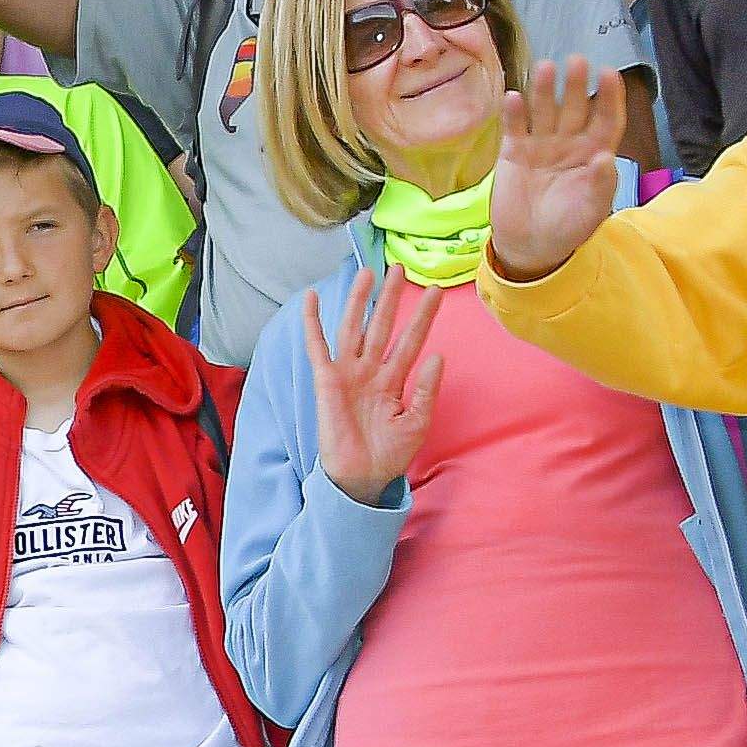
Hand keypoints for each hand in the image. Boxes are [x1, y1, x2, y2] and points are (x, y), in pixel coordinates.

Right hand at [305, 265, 442, 499]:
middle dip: (391, 297)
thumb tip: (437, 355)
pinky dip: (312, 323)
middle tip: (401, 268)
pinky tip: (310, 299)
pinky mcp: (326, 380)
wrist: (361, 477)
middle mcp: (370, 370)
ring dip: (359, 300)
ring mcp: (347, 373)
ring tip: (367, 272)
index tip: (436, 292)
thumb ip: (426, 389)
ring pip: (353, 327)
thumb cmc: (389, 455)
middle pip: (382, 325)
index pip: (411, 341)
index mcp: (394, 380)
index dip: (423, 317)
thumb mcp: (417, 423)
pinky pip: (317, 347)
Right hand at [483, 55, 628, 280]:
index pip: (606, 120)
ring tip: (546, 68)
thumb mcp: (591, 212)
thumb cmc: (568, 228)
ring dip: (545, 90)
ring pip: (545, 111)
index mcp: (593, 154)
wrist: (529, 246)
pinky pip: (515, 128)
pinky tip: (514, 97)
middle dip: (576, 85)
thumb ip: (601, 184)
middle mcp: (569, 143)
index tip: (609, 75)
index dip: (609, 98)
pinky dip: (514, 113)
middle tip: (577, 62)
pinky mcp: (514, 152)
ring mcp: (541, 145)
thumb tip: (606, 156)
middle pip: (575, 108)